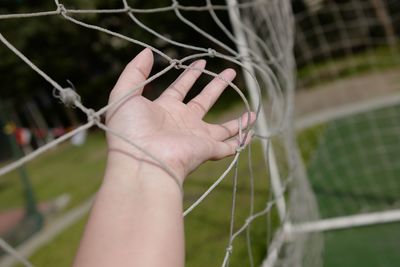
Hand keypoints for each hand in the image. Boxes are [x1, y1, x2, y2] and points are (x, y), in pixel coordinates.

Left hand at [105, 48, 254, 182]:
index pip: (180, 89)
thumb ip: (135, 71)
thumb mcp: (124, 94)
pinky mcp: (207, 149)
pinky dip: (241, 139)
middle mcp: (182, 123)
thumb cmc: (130, 129)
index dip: (190, 75)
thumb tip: (147, 51)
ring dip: (236, 118)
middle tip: (230, 72)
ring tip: (253, 108)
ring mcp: (196, 137)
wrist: (141, 161)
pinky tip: (252, 131)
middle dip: (217, 86)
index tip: (201, 63)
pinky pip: (229, 145)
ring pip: (222, 127)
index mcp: (164, 110)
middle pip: (204, 101)